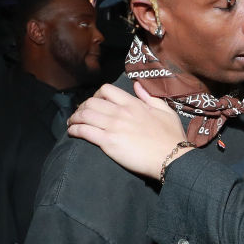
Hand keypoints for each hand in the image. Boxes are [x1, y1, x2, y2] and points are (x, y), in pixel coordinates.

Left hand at [68, 83, 190, 179]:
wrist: (172, 158)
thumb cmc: (171, 137)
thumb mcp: (166, 111)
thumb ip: (150, 97)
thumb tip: (137, 85)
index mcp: (133, 103)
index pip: (106, 90)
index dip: (96, 96)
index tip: (94, 103)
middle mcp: (121, 112)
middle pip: (91, 102)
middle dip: (82, 107)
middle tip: (80, 115)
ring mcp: (113, 126)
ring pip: (85, 115)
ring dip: (75, 118)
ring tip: (72, 124)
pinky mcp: (108, 142)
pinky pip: (85, 131)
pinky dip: (75, 130)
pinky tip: (72, 132)